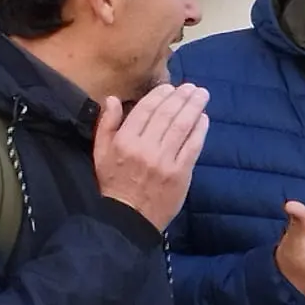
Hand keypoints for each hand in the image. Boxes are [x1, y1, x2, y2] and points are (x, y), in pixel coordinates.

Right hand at [93, 84, 209, 231]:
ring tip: (201, 95)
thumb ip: (106, 125)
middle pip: (167, 115)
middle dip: (181, 98)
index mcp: (124, 141)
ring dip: (194, 108)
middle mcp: (144, 148)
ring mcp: (164, 161)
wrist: (129, 217)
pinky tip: (204, 118)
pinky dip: (200, 130)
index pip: (145, 110)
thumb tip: (112, 98)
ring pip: (182, 127)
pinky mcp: (180, 174)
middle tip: (192, 87)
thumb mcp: (100, 153)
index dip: (160, 95)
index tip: (170, 87)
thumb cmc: (114, 183)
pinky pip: (192, 147)